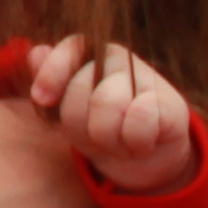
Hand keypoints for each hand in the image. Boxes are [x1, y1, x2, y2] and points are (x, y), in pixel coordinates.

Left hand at [27, 38, 198, 195]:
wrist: (147, 160)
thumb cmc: (102, 130)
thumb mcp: (71, 112)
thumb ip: (53, 82)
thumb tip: (36, 52)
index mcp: (92, 56)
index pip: (71, 47)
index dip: (53, 71)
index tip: (42, 98)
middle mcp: (119, 60)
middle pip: (80, 88)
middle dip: (80, 126)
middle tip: (96, 137)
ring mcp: (148, 79)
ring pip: (107, 104)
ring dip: (107, 140)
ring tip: (118, 143)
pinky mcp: (171, 105)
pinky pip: (139, 120)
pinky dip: (135, 144)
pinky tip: (141, 145)